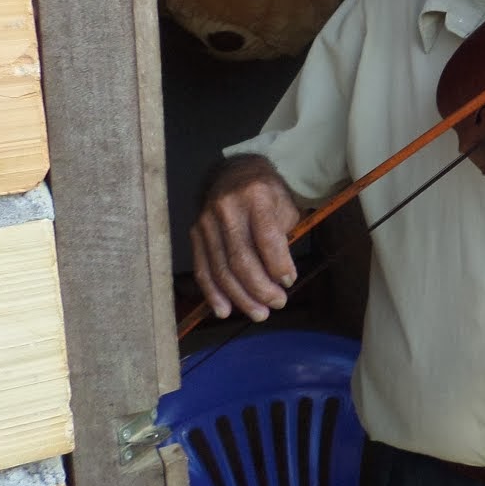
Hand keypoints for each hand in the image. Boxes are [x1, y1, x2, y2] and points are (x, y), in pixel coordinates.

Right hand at [189, 155, 300, 321]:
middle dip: (260, 288)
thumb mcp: (284, 204)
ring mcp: (206, 222)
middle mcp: (226, 208)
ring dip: (240, 297)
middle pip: (241, 259)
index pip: (266, 238)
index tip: (289, 282)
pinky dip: (213, 293)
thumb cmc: (267, 193)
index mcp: (255, 196)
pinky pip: (203, 269)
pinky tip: (225, 310)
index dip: (278, 265)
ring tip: (259, 313)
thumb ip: (282, 236)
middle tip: (277, 304)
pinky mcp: (194, 234)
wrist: (234, 172)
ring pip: (221, 269)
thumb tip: (280, 278)